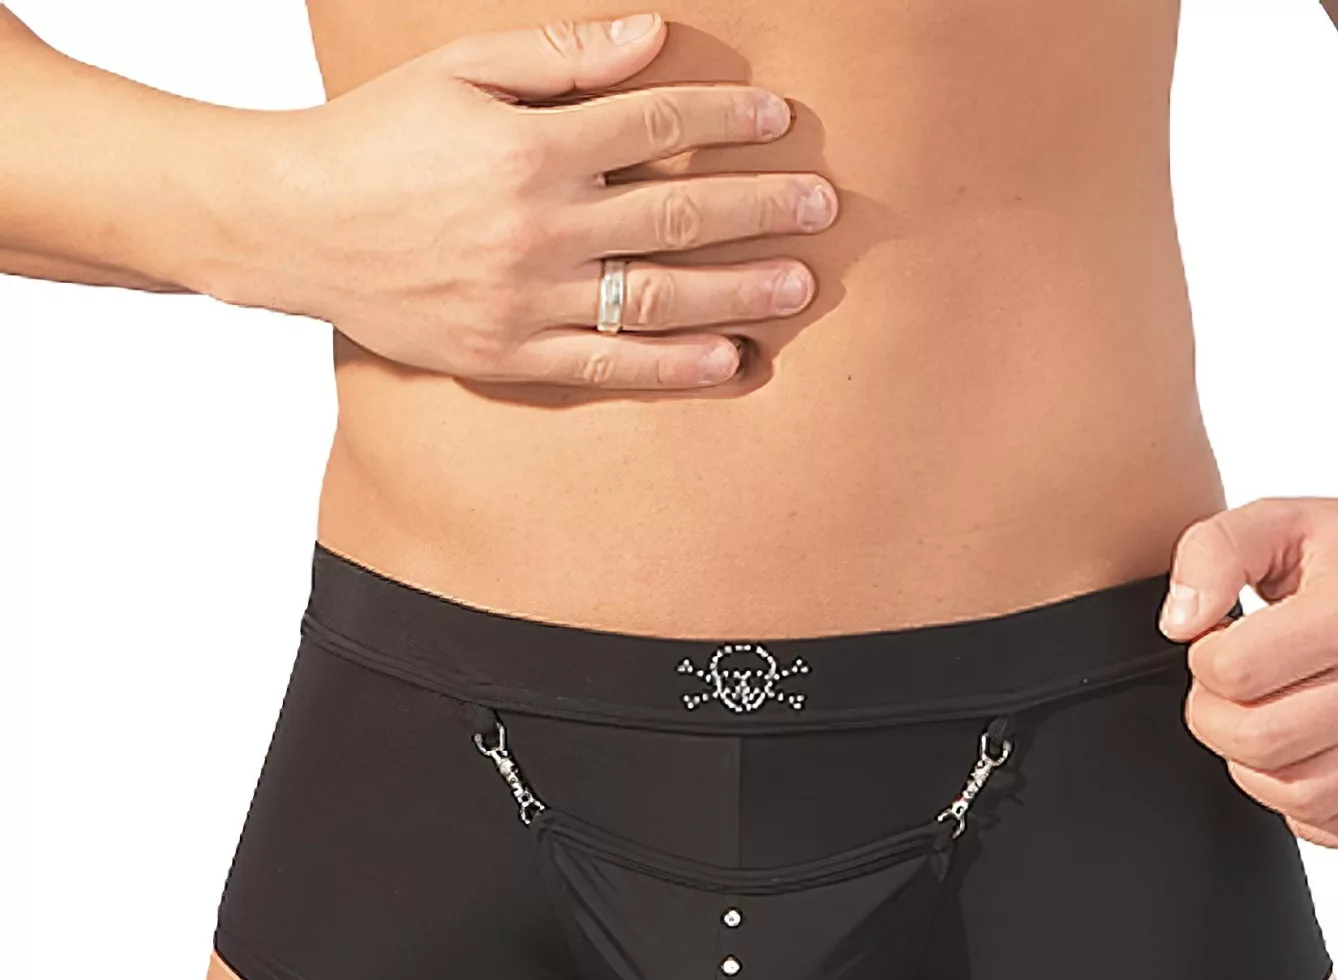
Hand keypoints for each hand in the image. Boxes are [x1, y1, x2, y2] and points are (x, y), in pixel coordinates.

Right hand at [234, 15, 836, 387]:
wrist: (295, 225)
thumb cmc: (378, 137)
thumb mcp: (461, 72)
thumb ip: (563, 57)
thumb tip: (654, 36)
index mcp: (530, 148)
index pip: (653, 129)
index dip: (724, 124)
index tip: (783, 125)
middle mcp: (539, 229)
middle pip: (675, 216)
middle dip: (759, 208)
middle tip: (824, 208)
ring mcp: (529, 300)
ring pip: (657, 296)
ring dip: (738, 291)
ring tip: (800, 285)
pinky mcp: (512, 355)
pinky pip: (610, 365)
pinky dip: (675, 366)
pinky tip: (732, 361)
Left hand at [1158, 490, 1337, 848]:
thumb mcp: (1280, 520)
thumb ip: (1211, 553)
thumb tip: (1179, 625)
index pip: (1232, 673)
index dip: (1202, 660)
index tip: (1221, 642)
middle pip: (1259, 743)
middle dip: (1214, 718)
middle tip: (1226, 689)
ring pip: (1298, 797)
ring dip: (1252, 766)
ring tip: (1261, 718)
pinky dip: (1306, 809)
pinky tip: (1301, 757)